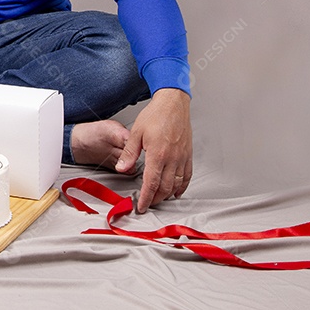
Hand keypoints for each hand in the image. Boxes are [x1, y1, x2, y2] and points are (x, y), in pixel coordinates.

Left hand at [116, 88, 191, 212]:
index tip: (141, 206)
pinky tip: (177, 190)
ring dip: (168, 194)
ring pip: (177, 184)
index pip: (151, 183)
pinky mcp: (188, 154)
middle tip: (148, 203)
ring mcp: (182, 157)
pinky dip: (182, 186)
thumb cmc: (155, 115)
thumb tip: (121, 168)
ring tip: (159, 198)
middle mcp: (172, 158)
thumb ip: (129, 153)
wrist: (173, 103)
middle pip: (165, 188)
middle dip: (156, 199)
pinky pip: (187, 175)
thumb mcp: (136, 133)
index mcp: (158, 154)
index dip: (146, 198)